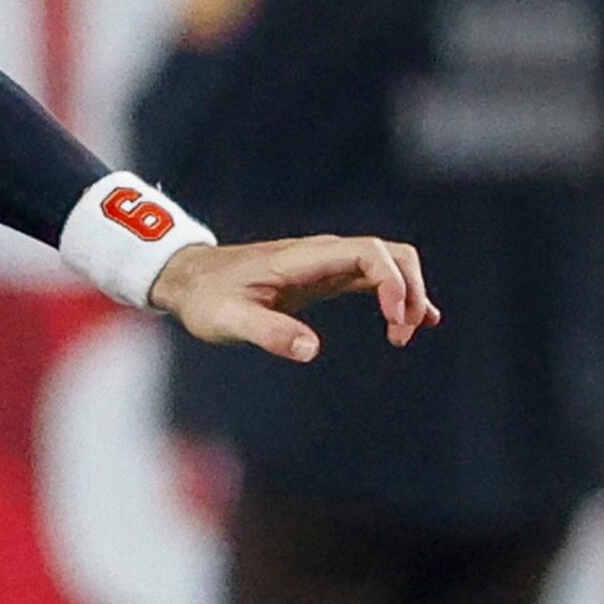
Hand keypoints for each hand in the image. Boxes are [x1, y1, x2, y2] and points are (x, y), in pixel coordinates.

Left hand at [149, 235, 436, 362]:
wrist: (190, 280)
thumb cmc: (206, 298)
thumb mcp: (228, 320)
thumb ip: (268, 332)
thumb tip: (309, 351)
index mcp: (304, 257)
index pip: (368, 253)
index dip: (392, 282)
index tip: (392, 321)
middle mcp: (323, 254)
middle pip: (391, 255)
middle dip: (408, 289)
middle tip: (401, 334)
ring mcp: (327, 263)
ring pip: (387, 265)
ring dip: (407, 293)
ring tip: (406, 334)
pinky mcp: (325, 277)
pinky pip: (374, 279)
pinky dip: (398, 295)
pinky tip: (414, 320)